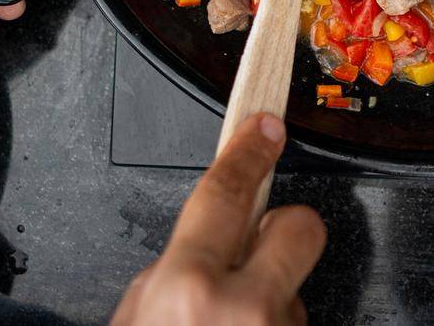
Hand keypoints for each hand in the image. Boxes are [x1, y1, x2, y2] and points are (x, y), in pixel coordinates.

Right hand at [113, 115, 325, 325]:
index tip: (265, 128)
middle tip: (259, 242)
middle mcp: (246, 309)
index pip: (226, 192)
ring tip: (229, 321)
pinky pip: (289, 321)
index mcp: (190, 289)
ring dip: (267, 293)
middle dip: (284, 223)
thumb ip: (163, 275)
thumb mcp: (134, 319)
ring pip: (293, 284)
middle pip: (300, 225)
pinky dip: (266, 324)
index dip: (248, 151)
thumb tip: (189, 249)